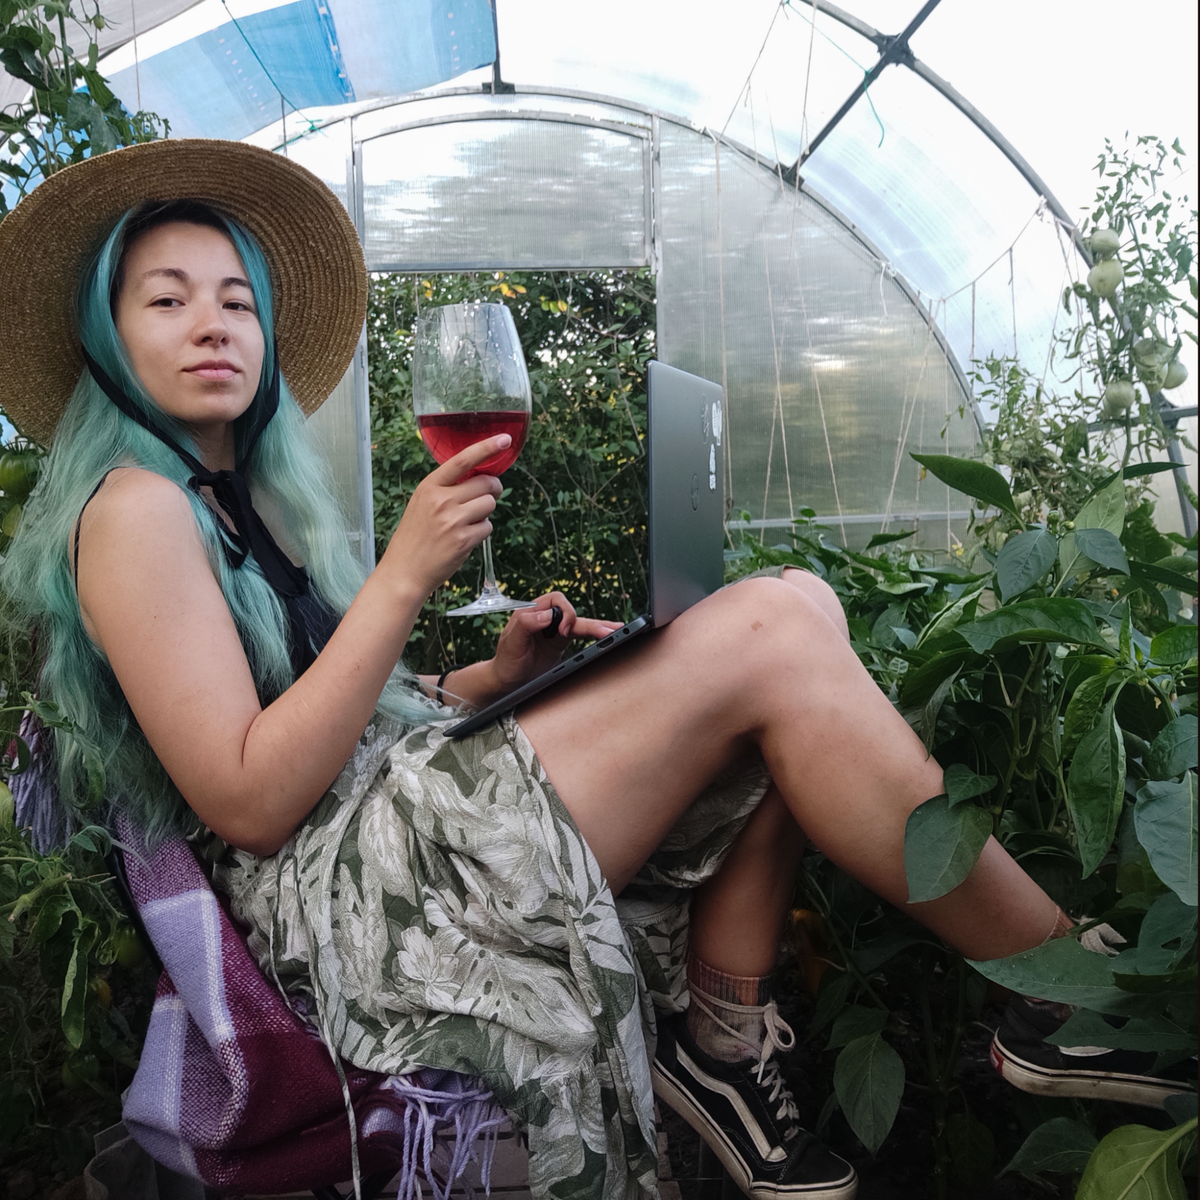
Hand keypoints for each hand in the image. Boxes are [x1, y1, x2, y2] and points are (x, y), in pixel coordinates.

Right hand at [380, 436, 508, 597]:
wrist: (404, 571)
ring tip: (465, 524)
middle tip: (487, 496)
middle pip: (485, 483)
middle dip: (492, 489)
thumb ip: (446, 488)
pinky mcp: (464, 540)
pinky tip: (463, 540)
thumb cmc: (414, 537)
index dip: (486, 448)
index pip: (462, 460)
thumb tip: (480, 477)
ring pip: (489, 505)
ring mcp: (453, 520)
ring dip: (484, 514)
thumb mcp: (422, 504)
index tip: (504, 440)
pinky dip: (480, 533)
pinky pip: (487, 527)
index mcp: (429, 486)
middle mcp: (441, 500)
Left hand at [490, 592, 623, 692]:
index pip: (556, 600)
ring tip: (616, 630)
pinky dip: (595, 634)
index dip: (564, 612)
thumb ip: (526, 624)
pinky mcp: (561, 642)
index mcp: (532, 612)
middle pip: (572, 611)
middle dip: (588, 621)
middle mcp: (545, 618)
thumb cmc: (506, 660)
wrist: (507, 681)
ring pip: (580, 623)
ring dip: (598, 626)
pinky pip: (581, 634)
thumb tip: (547, 615)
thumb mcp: (511, 642)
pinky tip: (608, 634)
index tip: (562, 631)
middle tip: (603, 633)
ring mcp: (555, 630)